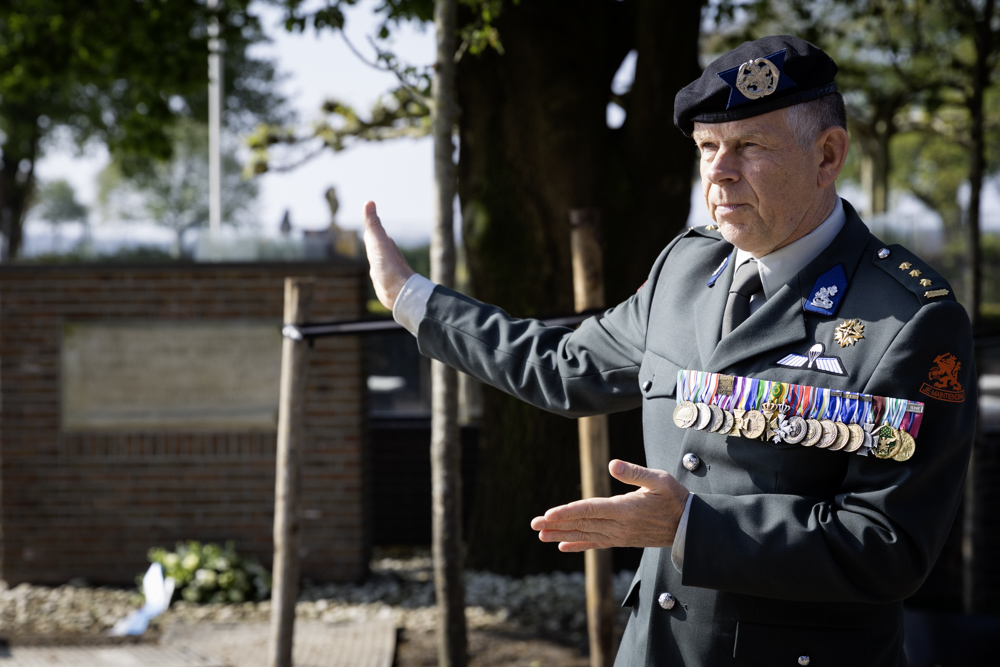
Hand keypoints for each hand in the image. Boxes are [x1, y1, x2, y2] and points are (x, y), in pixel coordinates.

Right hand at [363, 201, 414, 309]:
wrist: (400, 292)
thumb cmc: (390, 267)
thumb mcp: (378, 242)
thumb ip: (373, 224)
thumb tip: (369, 201)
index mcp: (383, 243)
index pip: (373, 229)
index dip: (369, 220)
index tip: (368, 206)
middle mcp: (384, 253)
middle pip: (374, 240)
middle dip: (370, 233)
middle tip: (367, 222)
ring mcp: (383, 266)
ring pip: (375, 254)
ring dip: (372, 249)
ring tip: (370, 244)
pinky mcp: (382, 278)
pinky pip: (375, 268)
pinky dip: (373, 264)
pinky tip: (374, 268)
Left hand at [530, 459, 689, 551]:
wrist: (691, 528)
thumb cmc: (676, 499)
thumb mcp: (660, 480)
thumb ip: (635, 473)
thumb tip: (612, 464)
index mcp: (625, 509)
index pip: (589, 510)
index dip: (567, 512)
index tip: (547, 515)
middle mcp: (619, 525)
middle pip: (582, 523)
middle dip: (556, 524)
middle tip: (533, 525)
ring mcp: (620, 535)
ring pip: (585, 534)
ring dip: (562, 534)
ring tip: (541, 535)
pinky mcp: (622, 539)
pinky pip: (596, 543)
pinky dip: (579, 544)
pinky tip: (563, 546)